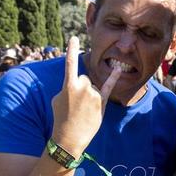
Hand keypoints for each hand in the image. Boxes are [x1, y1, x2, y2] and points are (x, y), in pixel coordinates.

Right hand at [51, 39, 119, 155]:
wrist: (69, 137)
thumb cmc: (60, 118)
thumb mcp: (57, 99)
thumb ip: (67, 87)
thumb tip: (75, 83)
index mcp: (68, 85)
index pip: (70, 64)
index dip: (71, 50)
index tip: (74, 37)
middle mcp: (83, 87)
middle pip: (84, 79)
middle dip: (80, 88)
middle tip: (75, 105)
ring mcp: (93, 94)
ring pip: (92, 87)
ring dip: (88, 96)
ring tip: (82, 110)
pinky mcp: (101, 102)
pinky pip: (108, 87)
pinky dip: (113, 78)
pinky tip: (118, 70)